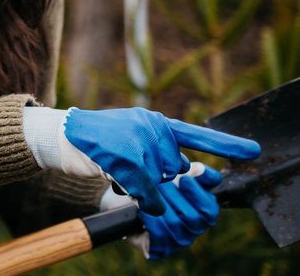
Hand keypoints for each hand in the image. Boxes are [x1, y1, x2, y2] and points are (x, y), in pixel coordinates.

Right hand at [64, 107, 256, 214]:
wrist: (63, 135)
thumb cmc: (99, 142)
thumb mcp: (133, 141)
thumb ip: (160, 152)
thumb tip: (188, 172)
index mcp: (155, 121)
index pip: (194, 133)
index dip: (225, 144)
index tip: (253, 151)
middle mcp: (150, 125)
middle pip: (172, 167)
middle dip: (156, 175)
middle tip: (126, 164)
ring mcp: (137, 139)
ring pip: (157, 178)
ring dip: (142, 185)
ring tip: (115, 167)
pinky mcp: (124, 156)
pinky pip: (144, 187)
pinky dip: (140, 195)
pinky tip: (124, 188)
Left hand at [137, 163, 222, 259]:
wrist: (124, 200)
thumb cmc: (155, 186)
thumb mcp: (176, 174)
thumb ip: (197, 174)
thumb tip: (209, 175)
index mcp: (203, 214)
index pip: (210, 210)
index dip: (198, 195)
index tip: (184, 179)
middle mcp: (193, 230)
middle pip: (192, 218)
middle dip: (173, 197)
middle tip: (159, 183)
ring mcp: (177, 241)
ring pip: (175, 224)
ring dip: (160, 205)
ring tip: (148, 192)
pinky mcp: (160, 248)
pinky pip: (159, 233)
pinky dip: (150, 217)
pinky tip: (141, 208)